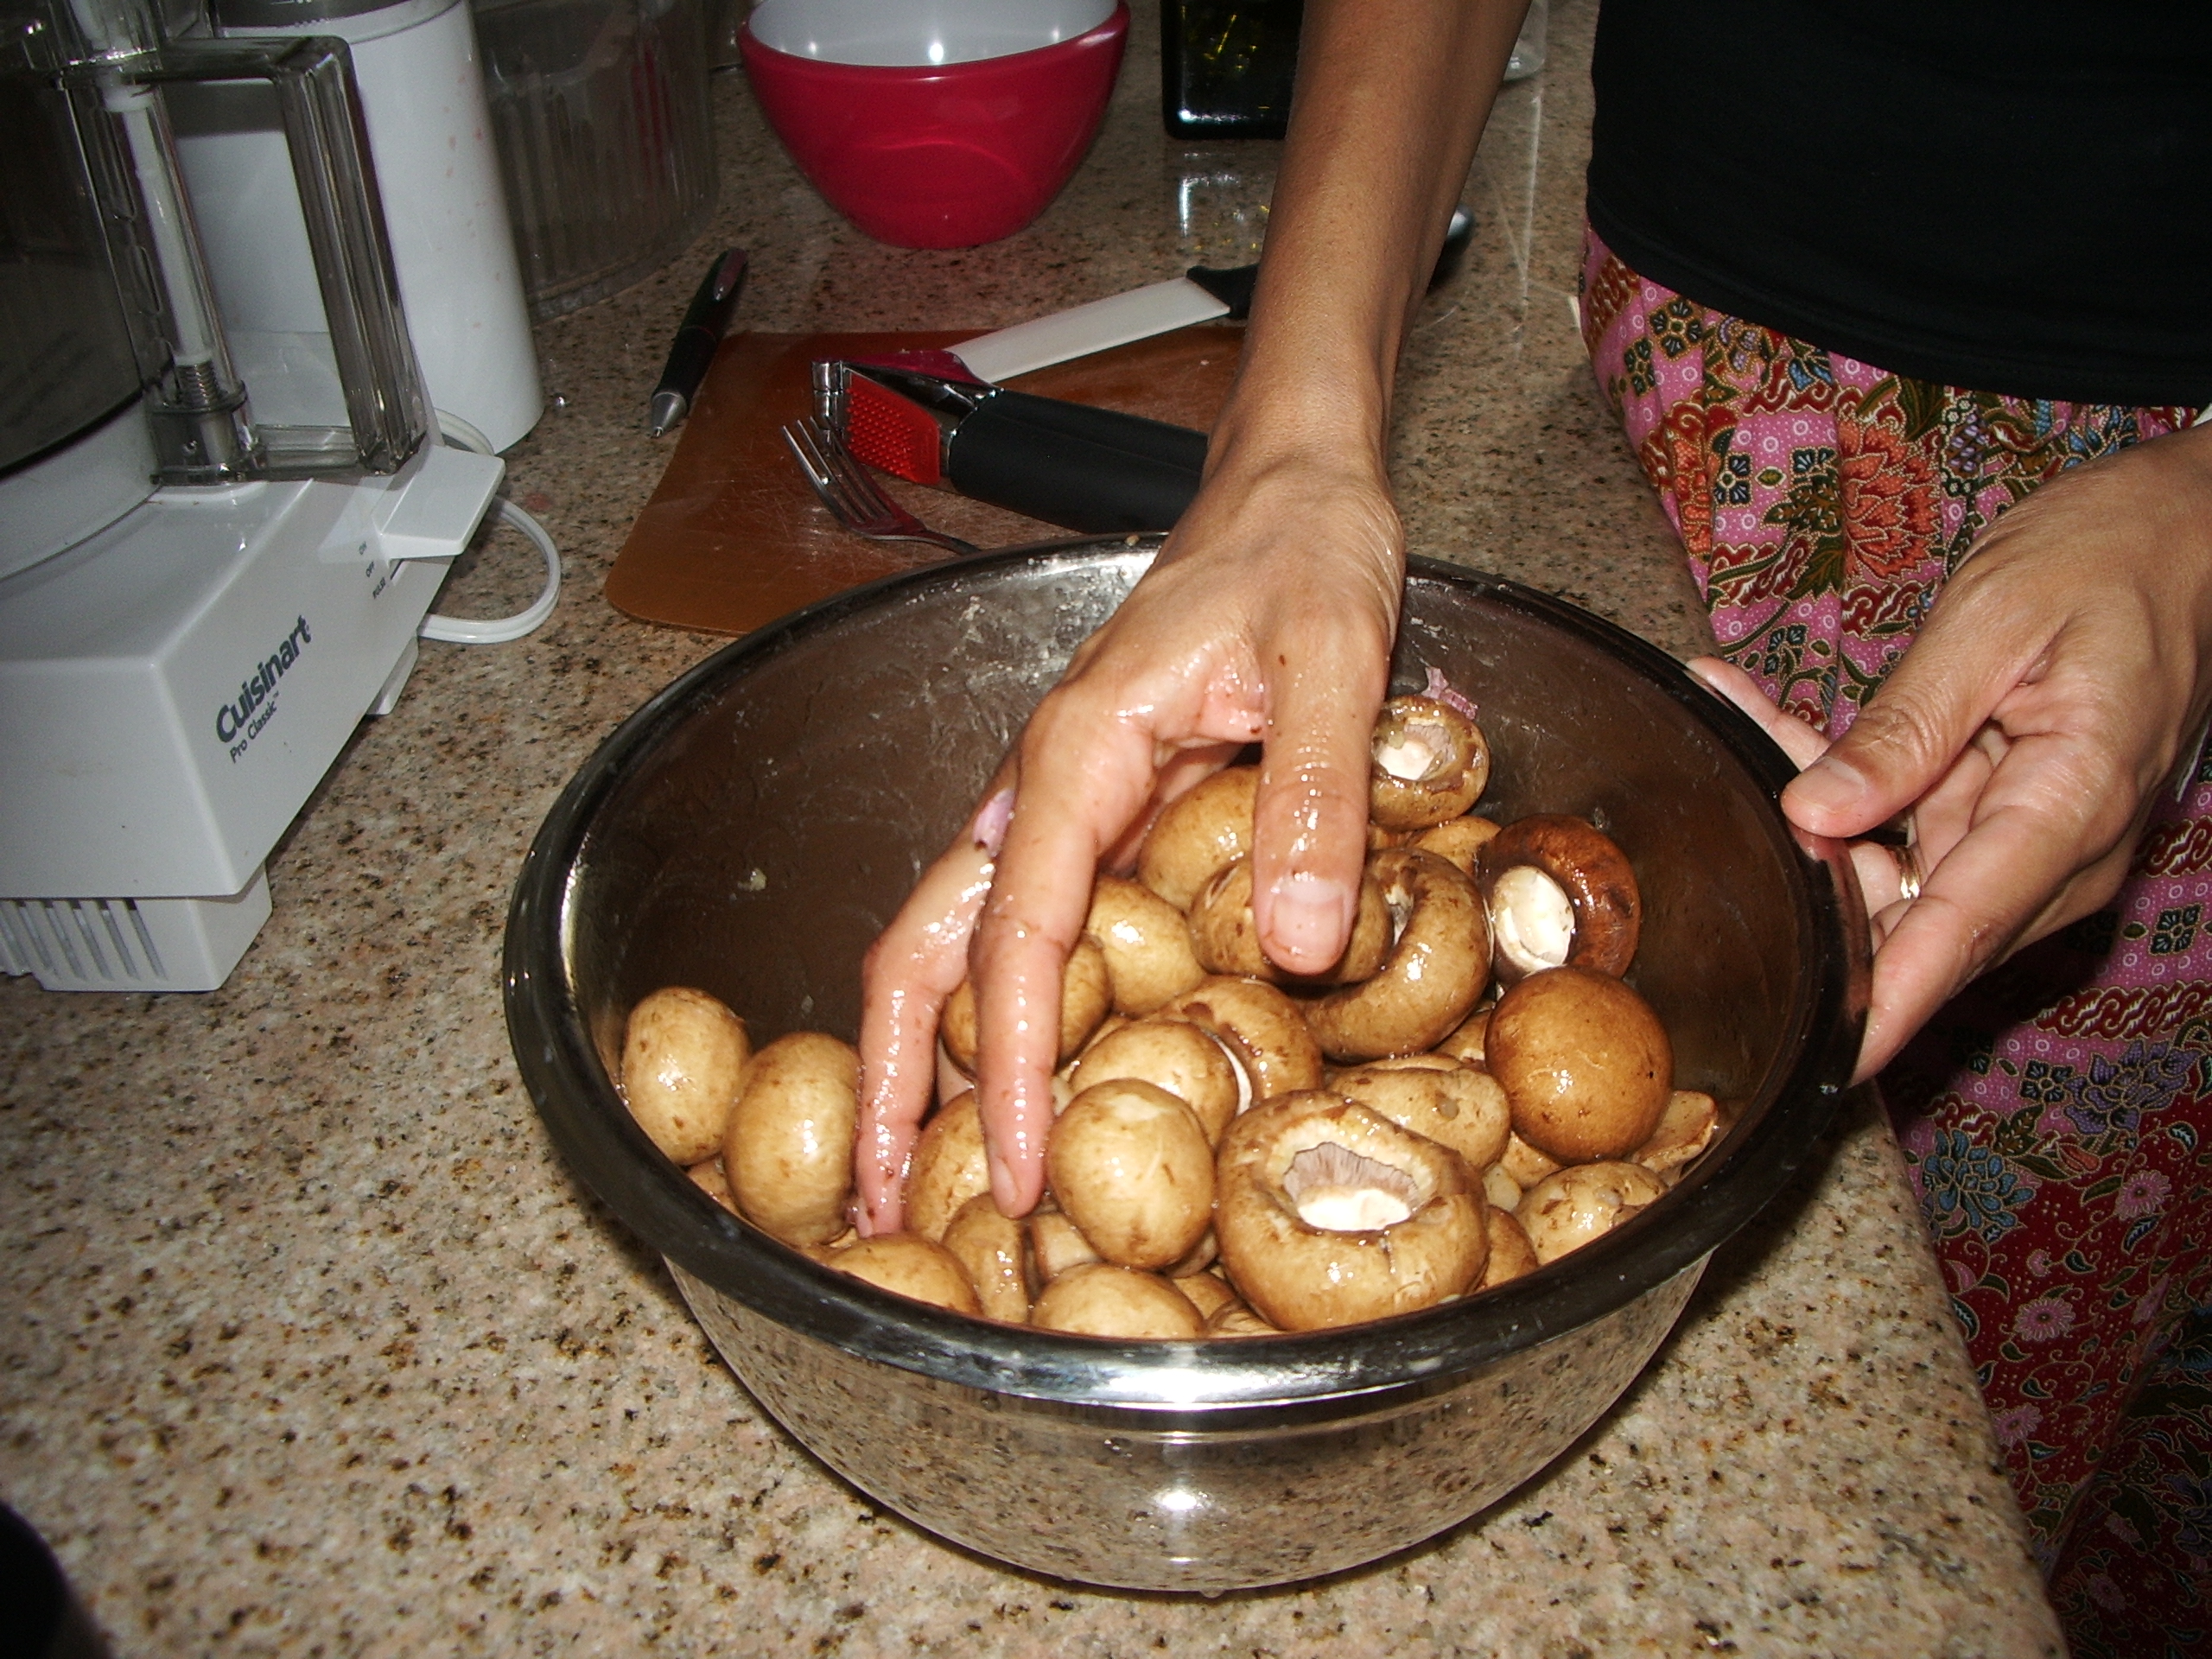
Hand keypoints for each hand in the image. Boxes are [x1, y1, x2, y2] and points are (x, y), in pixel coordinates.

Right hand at [853, 450, 1404, 1231]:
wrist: (1289, 491)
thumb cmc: (1300, 555)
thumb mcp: (1334, 658)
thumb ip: (1317, 794)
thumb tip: (1298, 948)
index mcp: (1078, 755)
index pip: (1015, 935)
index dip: (1005, 1063)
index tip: (1015, 1168)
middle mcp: (1041, 790)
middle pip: (926, 949)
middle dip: (894, 1082)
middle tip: (884, 1209)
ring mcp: (1057, 807)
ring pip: (957, 944)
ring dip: (928, 1059)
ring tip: (916, 1177)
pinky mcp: (1093, 819)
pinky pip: (1023, 930)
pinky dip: (996, 1015)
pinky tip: (1015, 1079)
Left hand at [1693, 422, 2211, 1080]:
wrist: (2181, 529)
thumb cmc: (2109, 557)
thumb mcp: (1994, 621)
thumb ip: (1907, 727)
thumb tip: (1818, 814)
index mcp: (2069, 804)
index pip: (1963, 932)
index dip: (1890, 1003)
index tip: (1828, 1056)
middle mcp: (2054, 846)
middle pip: (1912, 916)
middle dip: (1810, 878)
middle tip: (1727, 813)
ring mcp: (2024, 835)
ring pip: (1887, 864)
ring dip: (1805, 804)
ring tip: (1731, 711)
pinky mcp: (1995, 810)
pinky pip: (1897, 815)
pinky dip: (1826, 768)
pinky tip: (1746, 705)